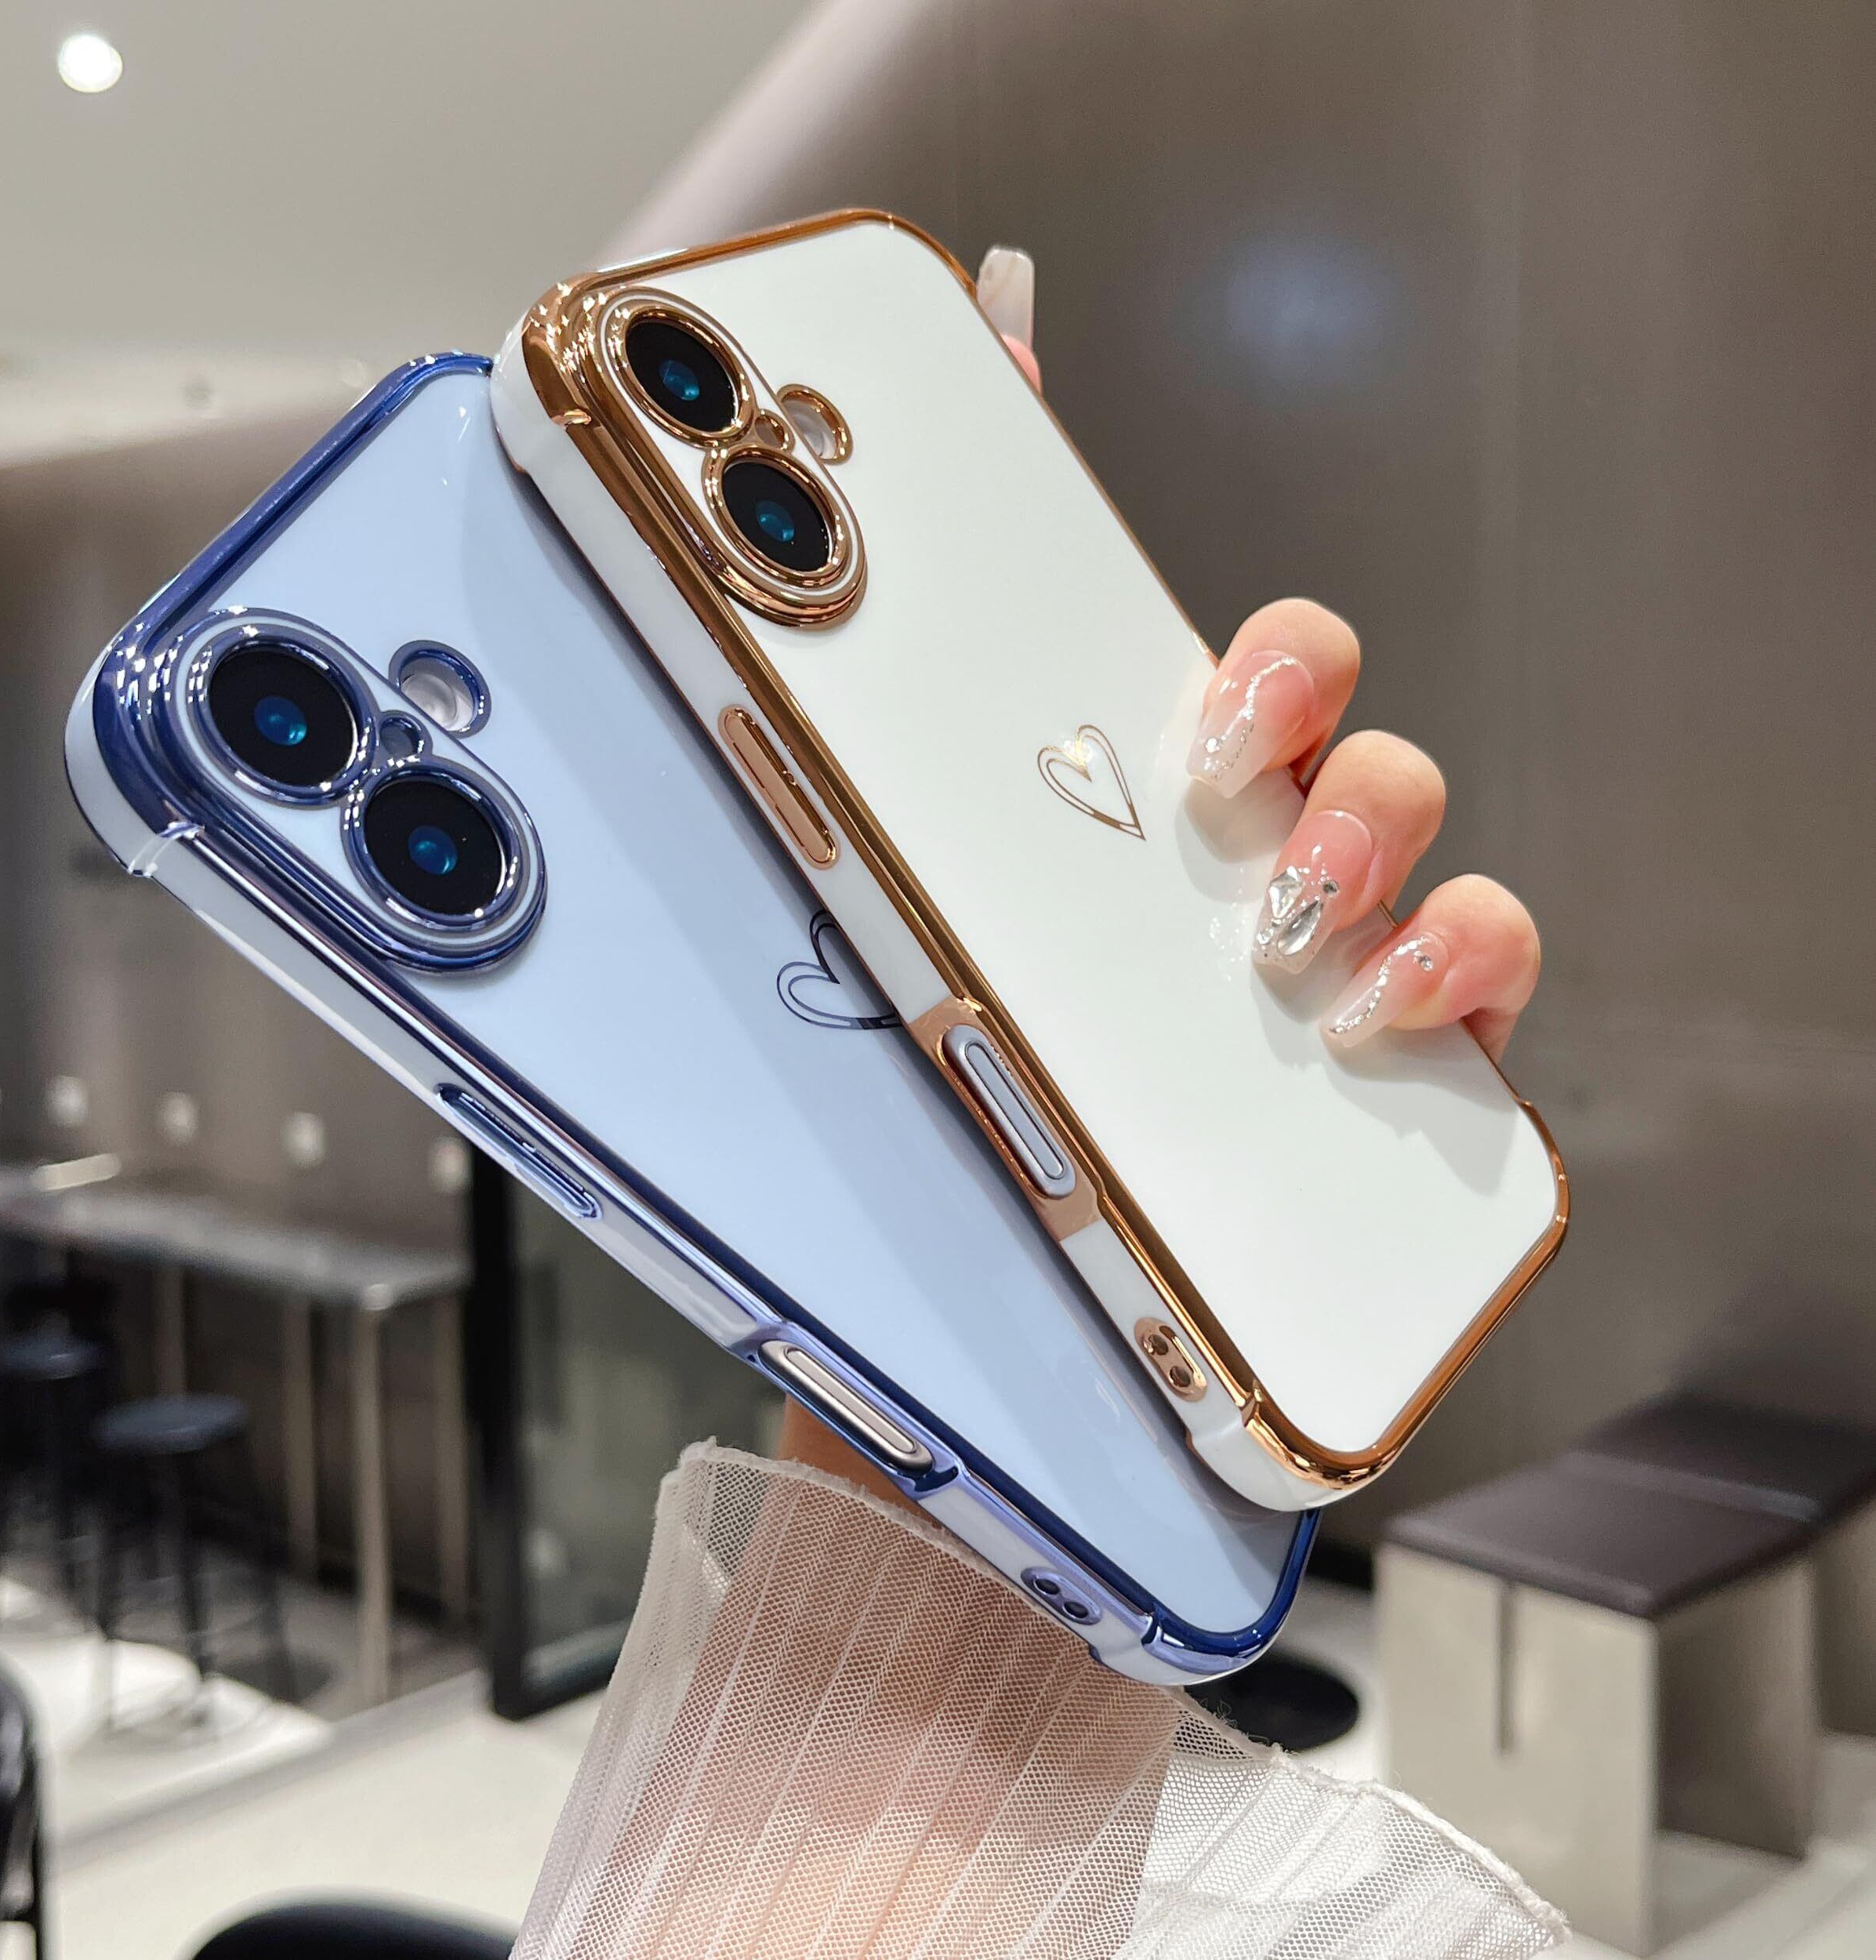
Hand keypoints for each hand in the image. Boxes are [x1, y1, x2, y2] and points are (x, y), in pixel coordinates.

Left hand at [975, 246, 1540, 1063]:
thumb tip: (1000, 320)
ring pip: (1444, 877)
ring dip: (1380, 887)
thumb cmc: (1013, 960)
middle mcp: (1297, 851)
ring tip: (1287, 953)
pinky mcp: (1408, 1041)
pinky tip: (1368, 1023)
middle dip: (1338, 798)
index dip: (1280, 675)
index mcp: (1198, 789)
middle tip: (1246, 857)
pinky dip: (1456, 983)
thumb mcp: (964, 761)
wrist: (1025, 1186)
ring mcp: (1362, 943)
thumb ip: (990, 557)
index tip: (1209, 739)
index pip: (1289, 671)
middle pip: (1380, 770)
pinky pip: (1489, 983)